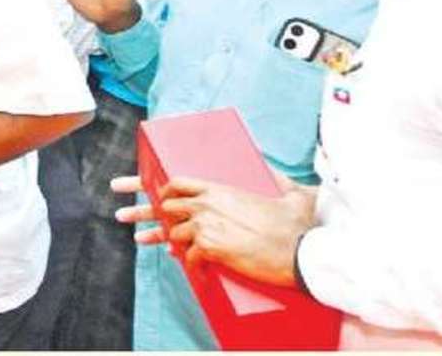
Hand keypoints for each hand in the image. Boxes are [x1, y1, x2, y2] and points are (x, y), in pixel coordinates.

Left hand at [127, 172, 316, 286]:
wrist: (301, 254)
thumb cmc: (297, 227)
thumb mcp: (291, 197)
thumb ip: (280, 181)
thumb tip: (278, 172)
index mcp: (221, 190)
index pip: (179, 183)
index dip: (165, 190)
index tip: (158, 197)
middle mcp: (208, 205)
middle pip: (167, 207)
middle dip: (156, 215)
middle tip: (141, 222)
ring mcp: (206, 226)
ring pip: (174, 233)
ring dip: (172, 242)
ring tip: (165, 246)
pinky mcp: (209, 249)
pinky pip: (189, 257)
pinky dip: (191, 264)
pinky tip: (196, 269)